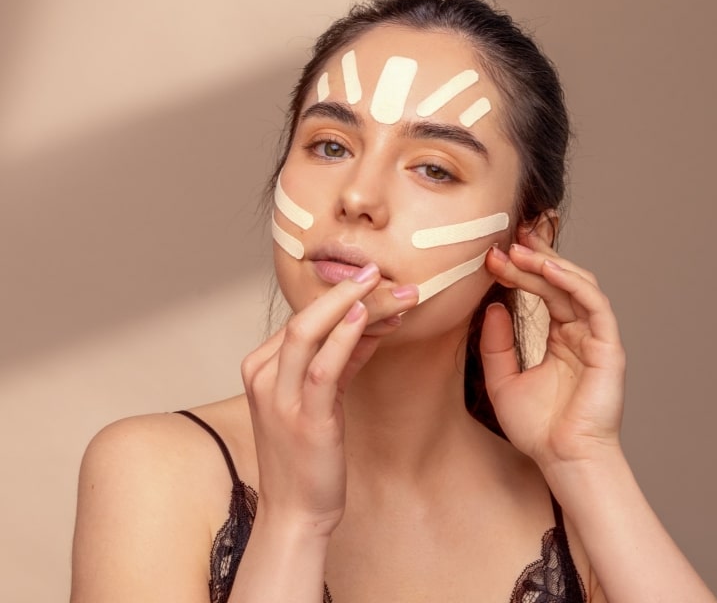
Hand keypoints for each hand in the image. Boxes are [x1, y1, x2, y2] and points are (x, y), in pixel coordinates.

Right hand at [241, 266, 417, 535]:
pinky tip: (366, 317)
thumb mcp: (322, 395)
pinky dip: (344, 337)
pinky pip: (323, 368)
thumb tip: (372, 320)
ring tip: (389, 288)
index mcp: (262, 365)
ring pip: (310, 332)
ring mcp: (279, 397)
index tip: (374, 282)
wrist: (295, 511)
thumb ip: (342, 356)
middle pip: (305, 316)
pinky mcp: (304, 419)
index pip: (303, 317)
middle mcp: (263, 375)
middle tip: (378, 270)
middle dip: (345, 289)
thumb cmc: (307, 452)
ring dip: (352, 305)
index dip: (340, 296)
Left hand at [482, 234, 625, 473]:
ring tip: (518, 249)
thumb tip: (494, 305)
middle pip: (557, 282)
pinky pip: (594, 304)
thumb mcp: (503, 379)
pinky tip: (548, 269)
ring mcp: (596, 337)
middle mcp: (579, 332)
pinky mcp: (608, 346)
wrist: (562, 460)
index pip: (542, 292)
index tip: (491, 257)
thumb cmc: (538, 428)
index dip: (519, 271)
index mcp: (559, 338)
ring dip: (548, 264)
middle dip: (532, 258)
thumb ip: (497, 343)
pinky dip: (573, 282)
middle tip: (505, 240)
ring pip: (576, 285)